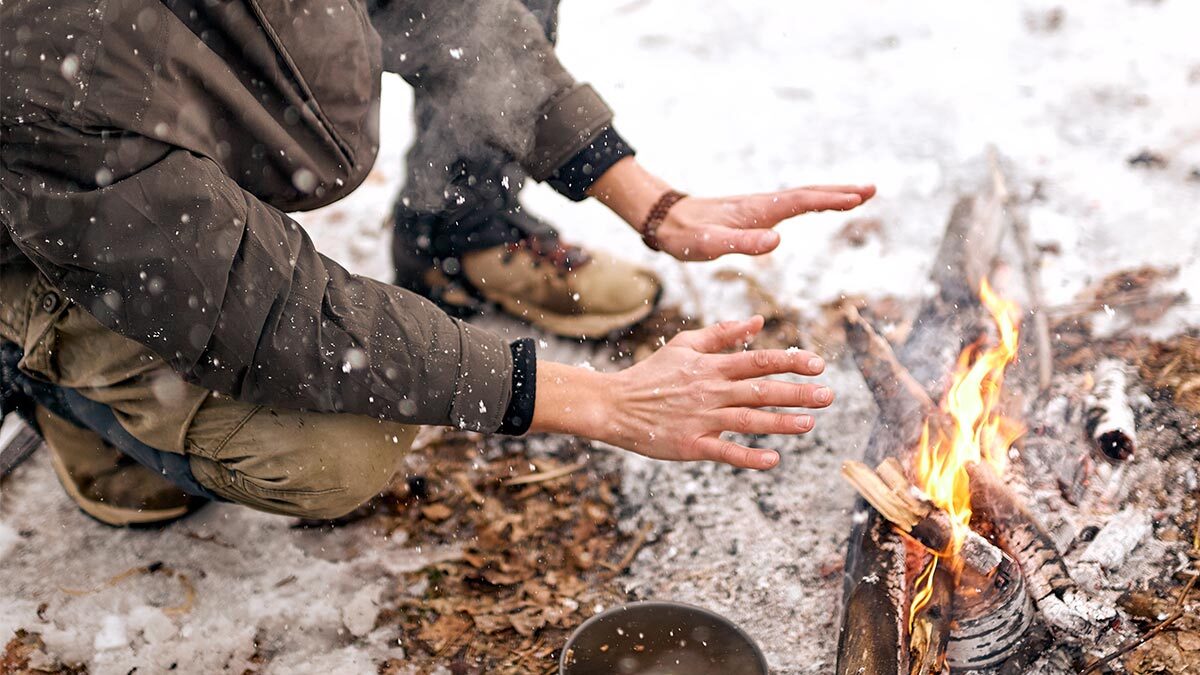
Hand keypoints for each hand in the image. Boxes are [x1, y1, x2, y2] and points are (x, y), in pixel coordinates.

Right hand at [531, 316, 831, 469]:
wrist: (615, 405)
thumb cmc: (653, 373)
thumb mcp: (685, 345)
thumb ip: (723, 333)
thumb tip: (759, 321)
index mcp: (711, 366)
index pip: (758, 361)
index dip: (790, 361)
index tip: (818, 364)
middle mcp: (710, 391)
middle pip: (760, 391)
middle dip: (796, 393)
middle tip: (828, 396)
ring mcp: (701, 419)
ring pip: (748, 421)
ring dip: (781, 423)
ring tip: (810, 424)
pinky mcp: (691, 445)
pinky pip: (725, 452)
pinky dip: (749, 457)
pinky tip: (774, 459)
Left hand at [652, 185, 875, 260]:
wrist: (666, 220)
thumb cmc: (686, 236)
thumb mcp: (711, 245)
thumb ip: (742, 244)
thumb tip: (777, 242)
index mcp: (757, 212)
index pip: (801, 202)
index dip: (830, 199)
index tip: (858, 197)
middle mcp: (762, 205)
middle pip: (808, 194)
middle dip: (840, 192)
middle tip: (872, 190)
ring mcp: (760, 207)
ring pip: (802, 196)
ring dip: (830, 194)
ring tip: (858, 194)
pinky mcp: (755, 214)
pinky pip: (792, 204)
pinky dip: (812, 200)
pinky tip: (818, 204)